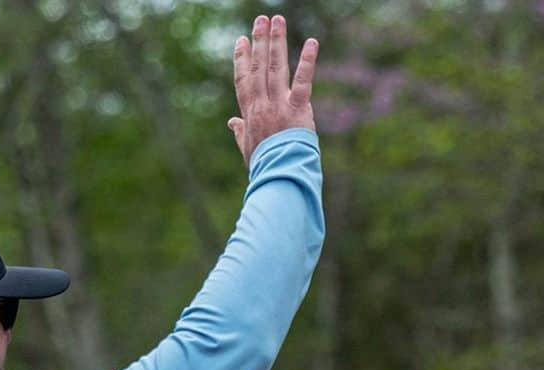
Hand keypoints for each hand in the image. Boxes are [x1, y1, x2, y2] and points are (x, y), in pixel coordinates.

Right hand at [228, 13, 318, 165]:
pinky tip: (312, 43)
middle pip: (258, 68)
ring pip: (277, 68)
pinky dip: (307, 62)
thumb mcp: (248, 149)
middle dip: (259, 42)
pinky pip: (303, 82)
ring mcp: (279, 106)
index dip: (241, 59)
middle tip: (260, 20)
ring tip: (277, 20)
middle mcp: (262, 106)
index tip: (241, 41)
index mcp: (250, 114)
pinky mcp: (298, 110)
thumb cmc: (264, 166)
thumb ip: (240, 133)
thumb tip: (231, 122)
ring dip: (277, 42)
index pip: (243, 81)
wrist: (279, 177)